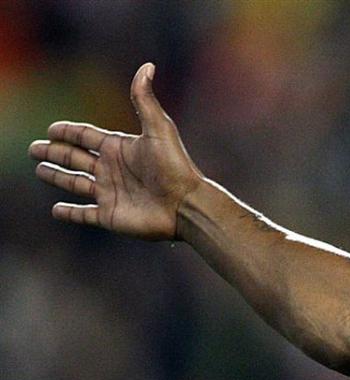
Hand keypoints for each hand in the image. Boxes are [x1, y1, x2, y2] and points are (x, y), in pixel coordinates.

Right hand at [28, 63, 202, 240]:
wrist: (186, 205)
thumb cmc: (175, 166)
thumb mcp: (159, 128)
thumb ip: (145, 99)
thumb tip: (147, 66)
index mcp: (119, 148)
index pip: (85, 136)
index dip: (67, 132)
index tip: (50, 129)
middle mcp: (112, 169)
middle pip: (75, 158)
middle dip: (54, 152)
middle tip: (34, 149)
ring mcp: (110, 193)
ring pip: (75, 183)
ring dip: (57, 177)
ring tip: (40, 170)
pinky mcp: (110, 216)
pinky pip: (83, 214)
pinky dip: (68, 213)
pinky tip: (56, 210)